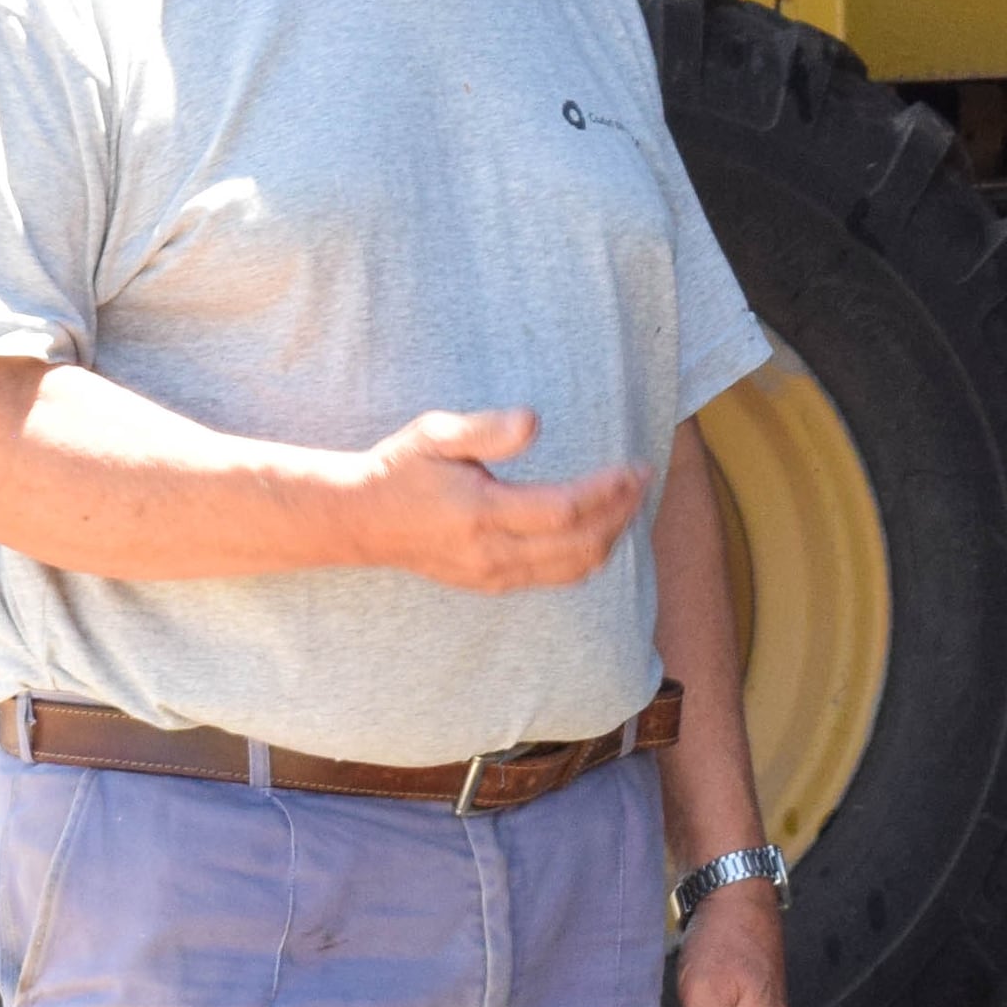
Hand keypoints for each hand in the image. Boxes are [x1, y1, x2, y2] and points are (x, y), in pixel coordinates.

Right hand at [343, 408, 647, 592]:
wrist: (362, 522)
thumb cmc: (401, 468)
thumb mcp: (435, 434)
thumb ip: (486, 429)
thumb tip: (535, 422)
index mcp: (481, 513)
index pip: (565, 509)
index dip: (609, 490)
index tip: (635, 466)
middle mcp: (492, 553)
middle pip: (581, 545)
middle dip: (622, 512)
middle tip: (643, 480)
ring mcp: (493, 575)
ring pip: (574, 568)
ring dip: (611, 536)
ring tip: (629, 502)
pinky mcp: (492, 584)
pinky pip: (555, 577)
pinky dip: (588, 554)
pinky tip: (598, 527)